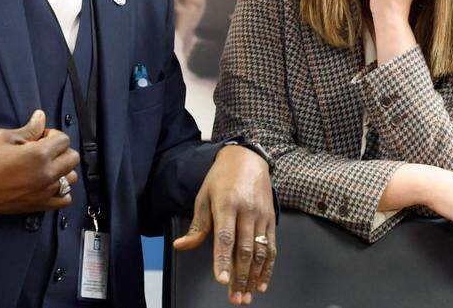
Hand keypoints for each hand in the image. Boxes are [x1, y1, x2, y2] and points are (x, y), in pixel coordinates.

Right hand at [0, 110, 79, 214]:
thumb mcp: (5, 137)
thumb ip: (29, 129)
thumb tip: (41, 116)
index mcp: (39, 154)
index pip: (64, 139)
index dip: (53, 135)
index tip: (41, 137)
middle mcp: (46, 174)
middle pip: (72, 157)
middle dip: (61, 150)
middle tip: (44, 151)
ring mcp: (45, 191)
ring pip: (71, 178)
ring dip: (62, 170)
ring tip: (46, 168)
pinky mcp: (39, 205)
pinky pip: (64, 199)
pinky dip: (61, 191)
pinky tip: (48, 184)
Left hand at [173, 145, 275, 304]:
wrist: (248, 158)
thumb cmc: (221, 178)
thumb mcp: (204, 196)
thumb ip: (197, 225)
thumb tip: (181, 246)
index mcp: (226, 204)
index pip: (225, 237)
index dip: (223, 260)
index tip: (222, 280)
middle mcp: (246, 211)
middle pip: (244, 249)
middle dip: (240, 277)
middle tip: (235, 298)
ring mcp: (261, 215)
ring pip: (260, 252)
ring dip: (254, 277)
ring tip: (247, 295)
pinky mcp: (271, 219)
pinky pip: (271, 246)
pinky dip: (268, 267)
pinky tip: (262, 282)